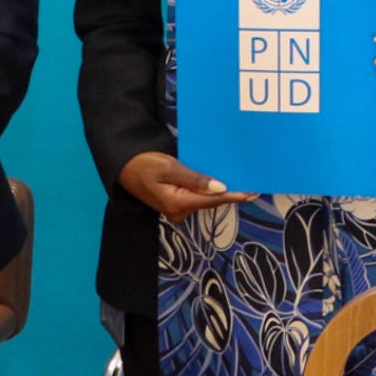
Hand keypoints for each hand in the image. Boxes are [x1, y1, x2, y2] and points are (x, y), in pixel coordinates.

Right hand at [118, 151, 253, 221]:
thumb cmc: (143, 164)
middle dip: (230, 190)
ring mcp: (178, 209)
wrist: (123, 166)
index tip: (252, 191)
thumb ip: (194, 178)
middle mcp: (180, 211)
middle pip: (211, 200)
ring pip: (205, 198)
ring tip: (240, 177)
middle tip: (251, 179)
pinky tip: (219, 179)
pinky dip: (209, 187)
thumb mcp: (168, 167)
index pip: (213, 200)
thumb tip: (220, 188)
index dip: (234, 195)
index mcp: (178, 204)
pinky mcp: (176, 202)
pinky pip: (197, 195)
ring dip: (220, 189)